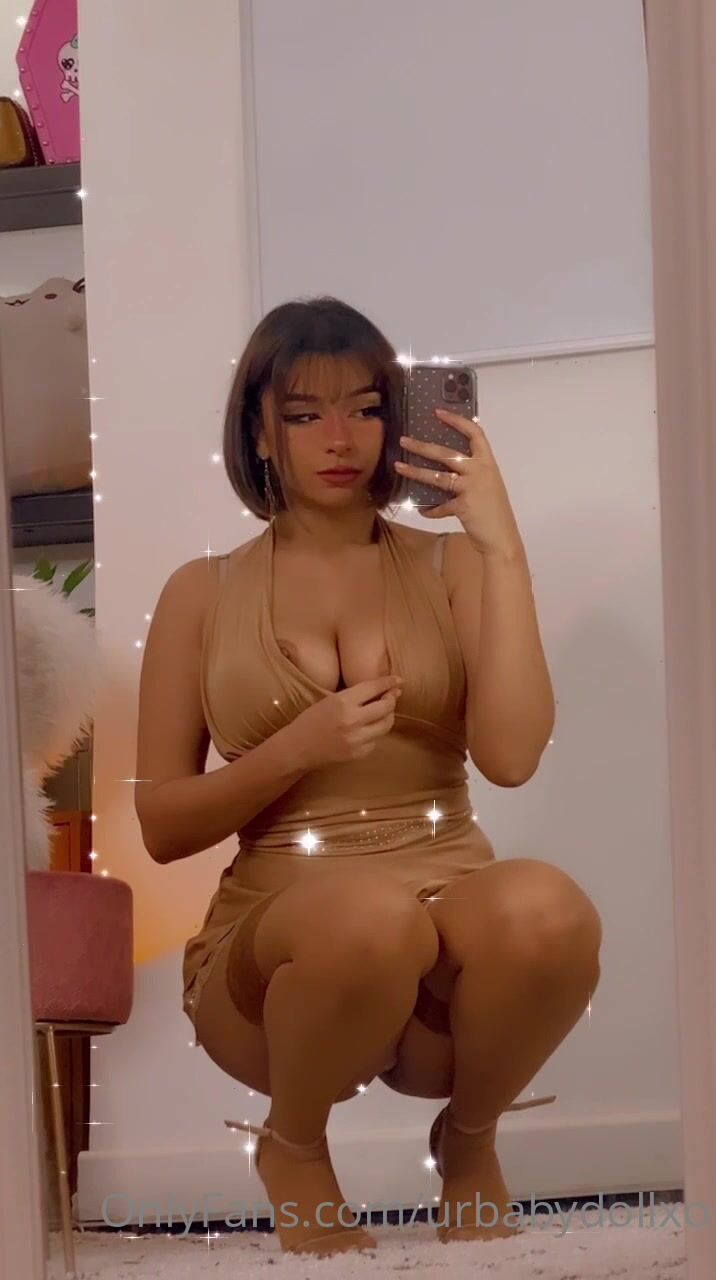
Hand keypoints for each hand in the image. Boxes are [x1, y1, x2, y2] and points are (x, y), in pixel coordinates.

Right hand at [285, 674, 403, 769]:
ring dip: (388, 716)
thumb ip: (355, 696)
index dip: (389, 682)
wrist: (298, 748)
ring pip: (385, 725)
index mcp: (342, 702)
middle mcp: (352, 720)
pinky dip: (375, 732)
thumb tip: (383, 690)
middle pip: (386, 708)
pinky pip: (376, 740)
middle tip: (392, 696)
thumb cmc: (311, 720)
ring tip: (383, 711)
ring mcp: (356, 739)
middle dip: (392, 700)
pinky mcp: (358, 753)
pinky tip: (368, 728)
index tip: (399, 680)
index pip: (373, 688)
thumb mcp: (330, 700)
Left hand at [394, 410, 522, 556]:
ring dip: (416, 471)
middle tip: (404, 440)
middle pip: (447, 453)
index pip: (474, 433)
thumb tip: (445, 467)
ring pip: (438, 476)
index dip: (456, 420)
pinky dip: (430, 509)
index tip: (438, 412)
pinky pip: (440, 506)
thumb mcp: (487, 485)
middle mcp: (480, 471)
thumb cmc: (494, 511)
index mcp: (487, 463)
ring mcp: (472, 488)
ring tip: (399, 466)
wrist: (502, 538)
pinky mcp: (463, 506)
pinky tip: (422, 510)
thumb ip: (470, 474)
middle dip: (423, 446)